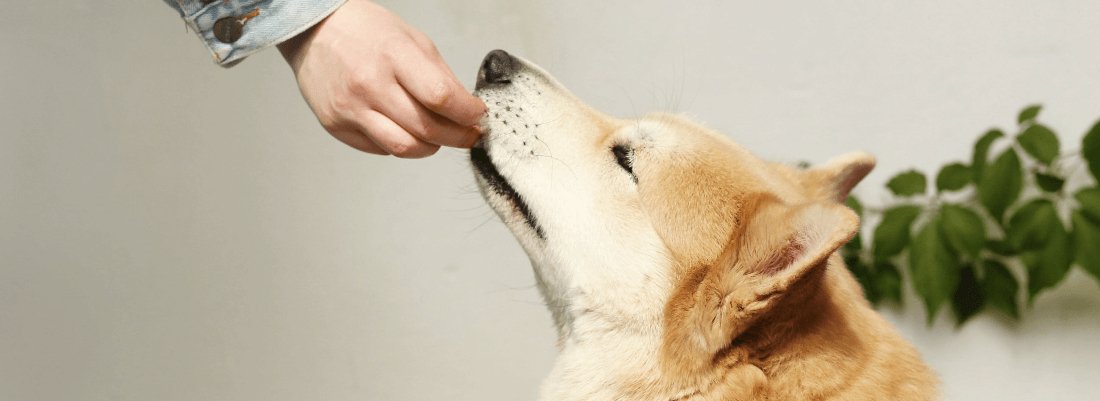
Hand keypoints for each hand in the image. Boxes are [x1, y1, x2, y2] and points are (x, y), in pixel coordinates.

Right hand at [277, 0, 485, 156]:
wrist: (315, 32)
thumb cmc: (366, 32)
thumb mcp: (412, 40)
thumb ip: (440, 76)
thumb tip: (465, 109)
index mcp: (393, 55)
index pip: (441, 96)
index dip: (467, 113)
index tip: (478, 116)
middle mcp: (369, 84)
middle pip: (427, 129)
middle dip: (458, 137)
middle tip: (468, 135)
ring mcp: (350, 109)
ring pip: (404, 148)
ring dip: (431, 147)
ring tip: (438, 137)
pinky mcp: (336, 126)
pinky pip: (381, 149)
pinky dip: (401, 145)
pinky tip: (404, 130)